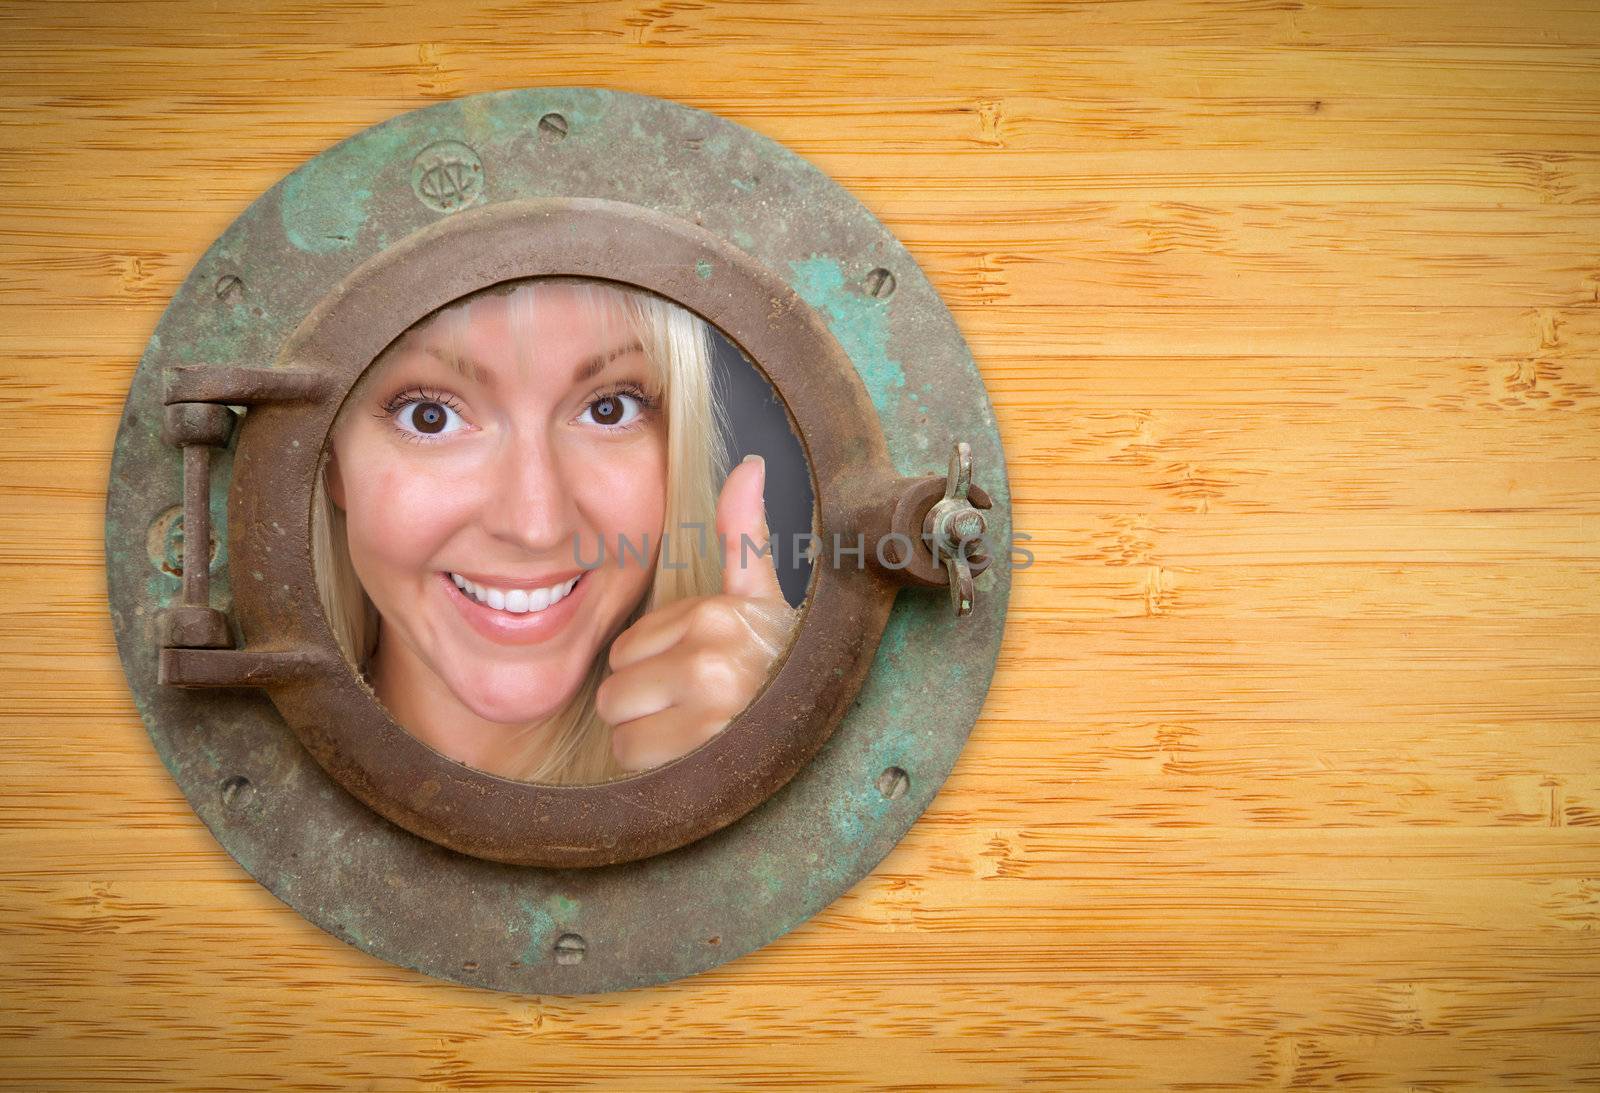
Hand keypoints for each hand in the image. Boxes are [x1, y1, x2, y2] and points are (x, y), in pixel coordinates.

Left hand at [597, 455, 799, 772]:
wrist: (823, 724)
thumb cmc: (781, 660)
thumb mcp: (761, 595)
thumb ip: (743, 534)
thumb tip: (750, 466)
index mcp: (718, 615)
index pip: (627, 647)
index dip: (653, 665)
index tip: (695, 671)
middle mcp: (712, 658)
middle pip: (615, 689)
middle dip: (643, 704)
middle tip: (688, 706)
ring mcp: (708, 708)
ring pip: (621, 727)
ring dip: (647, 738)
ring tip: (692, 730)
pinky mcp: (702, 754)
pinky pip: (635, 759)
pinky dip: (656, 767)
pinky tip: (692, 755)